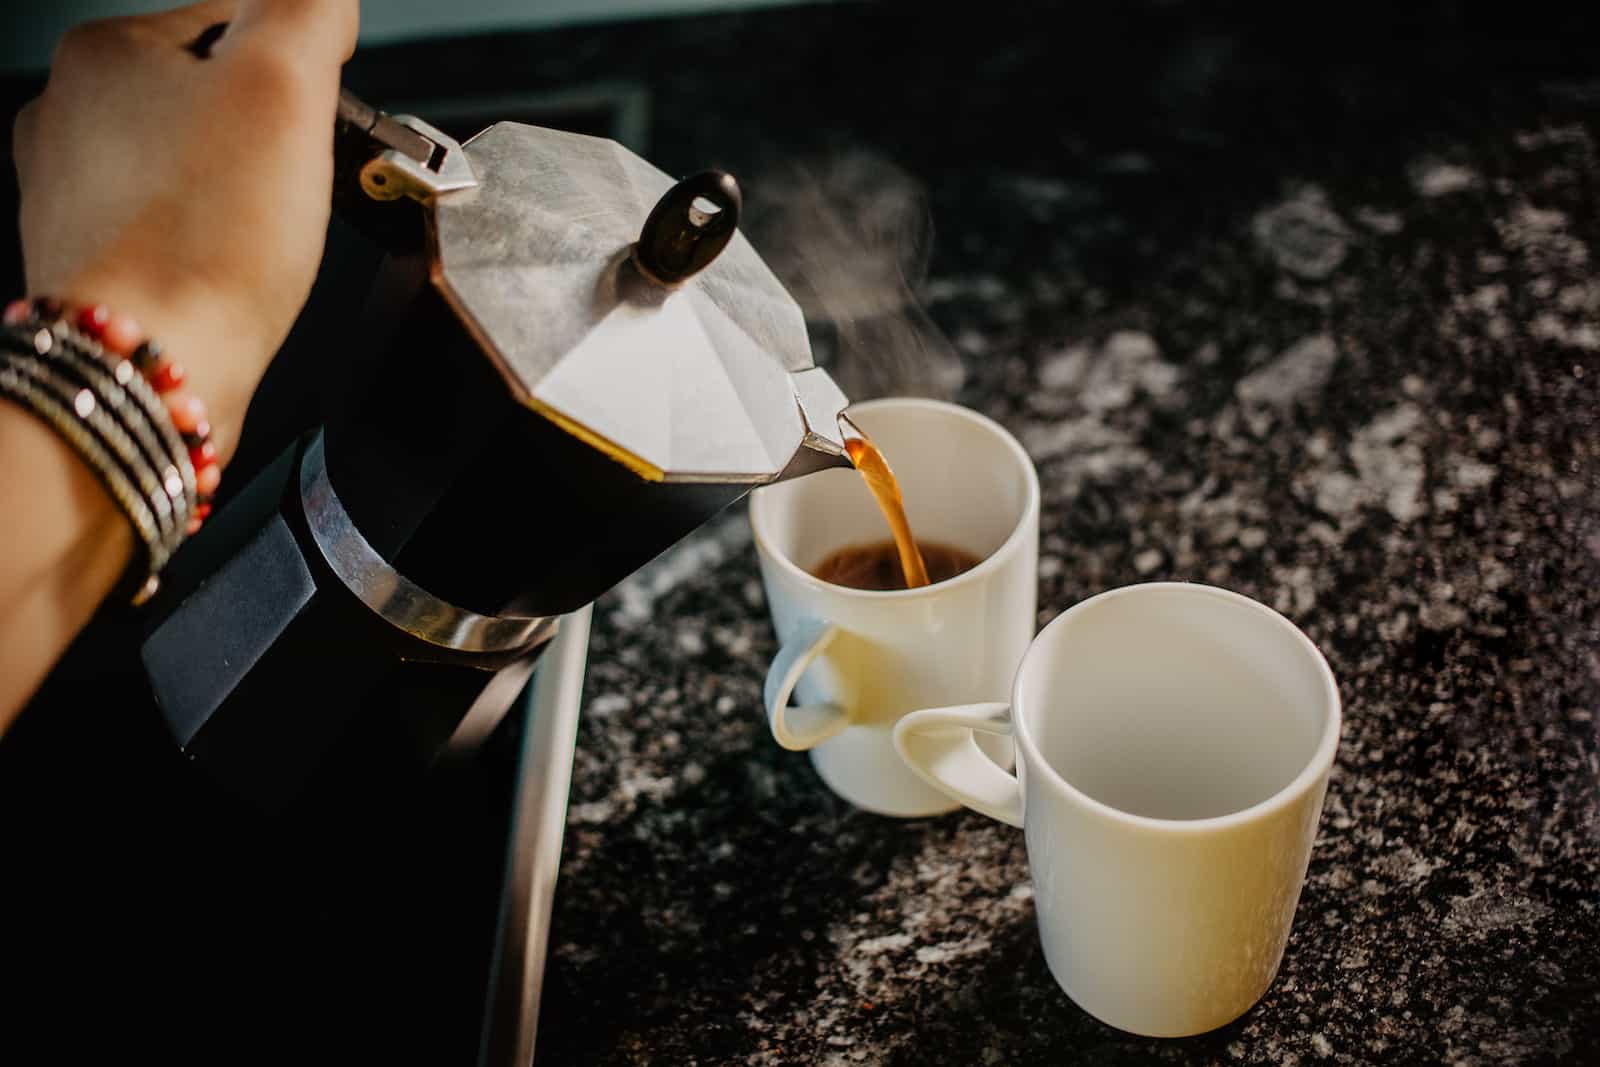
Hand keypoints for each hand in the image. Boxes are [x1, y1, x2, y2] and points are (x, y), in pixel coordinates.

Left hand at [12, 0, 358, 452]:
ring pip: (191, 167)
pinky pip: (172, 231)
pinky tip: (228, 272)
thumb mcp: (284, 85)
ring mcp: (70, 194)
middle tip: (296, 184)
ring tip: (263, 236)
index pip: (234, 20)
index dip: (299, 70)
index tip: (319, 121)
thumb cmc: (206, 241)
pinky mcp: (91, 263)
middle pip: (210, 98)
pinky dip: (211, 246)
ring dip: (241, 195)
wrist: (150, 367)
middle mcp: (68, 115)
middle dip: (267, 138)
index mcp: (104, 52)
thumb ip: (307, 9)